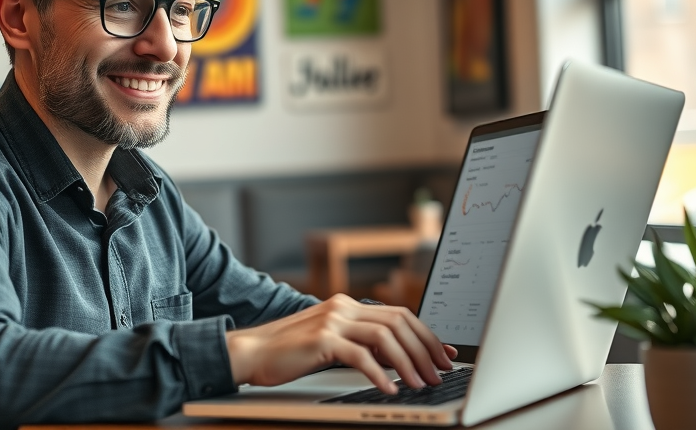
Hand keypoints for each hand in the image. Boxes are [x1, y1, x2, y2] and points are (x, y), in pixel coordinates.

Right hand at [225, 294, 457, 393]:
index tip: (444, 354)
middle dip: (425, 348)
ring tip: (420, 384)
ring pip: (385, 337)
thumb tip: (399, 359)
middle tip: (439, 373)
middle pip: (399, 322)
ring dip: (408, 363)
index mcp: (347, 305)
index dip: (426, 333)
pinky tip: (390, 389)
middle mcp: (343, 307)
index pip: (399, 314)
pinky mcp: (322, 340)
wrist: (251, 351)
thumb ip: (361, 344)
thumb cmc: (289, 353)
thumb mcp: (331, 343)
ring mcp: (332, 321)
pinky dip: (380, 374)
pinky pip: (361, 356)